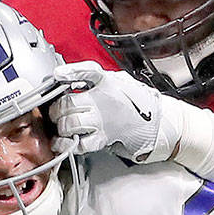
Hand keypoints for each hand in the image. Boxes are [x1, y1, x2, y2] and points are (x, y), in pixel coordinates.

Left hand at [49, 61, 178, 161]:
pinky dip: (67, 144)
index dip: (70, 72)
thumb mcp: (120, 81)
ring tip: (61, 126)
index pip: (88, 71)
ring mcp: (103, 121)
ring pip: (70, 123)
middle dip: (56, 108)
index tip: (57, 75)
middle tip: (55, 111)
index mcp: (108, 82)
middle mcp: (104, 100)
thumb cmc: (137, 102)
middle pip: (69, 102)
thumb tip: (71, 77)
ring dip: (61, 126)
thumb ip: (98, 79)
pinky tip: (62, 142)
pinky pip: (79, 143)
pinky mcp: (103, 138)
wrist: (157, 123)